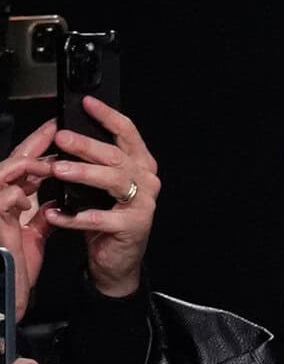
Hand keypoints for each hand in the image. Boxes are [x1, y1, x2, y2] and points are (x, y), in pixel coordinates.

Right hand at [0, 122, 56, 315]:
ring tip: (50, 162)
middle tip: (57, 127)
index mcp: (9, 200)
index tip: (58, 131)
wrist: (9, 291)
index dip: (39, 146)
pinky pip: (4, 196)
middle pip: (14, 160)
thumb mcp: (35, 234)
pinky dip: (18, 194)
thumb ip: (44, 214)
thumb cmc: (18, 265)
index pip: (23, 166)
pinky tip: (27, 198)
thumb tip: (57, 202)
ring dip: (30, 165)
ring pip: (5, 172)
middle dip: (36, 142)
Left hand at [42, 96, 158, 296]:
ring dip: (83, 174)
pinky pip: (100, 218)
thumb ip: (95, 162)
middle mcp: (146, 180)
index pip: (127, 132)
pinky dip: (75, 217)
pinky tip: (56, 214)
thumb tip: (67, 136)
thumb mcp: (103, 185)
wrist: (118, 261)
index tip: (86, 103)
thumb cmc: (108, 217)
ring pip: (113, 180)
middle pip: (116, 155)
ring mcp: (143, 204)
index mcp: (140, 164)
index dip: (107, 115)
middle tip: (61, 138)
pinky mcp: (133, 227)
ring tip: (57, 170)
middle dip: (86, 145)